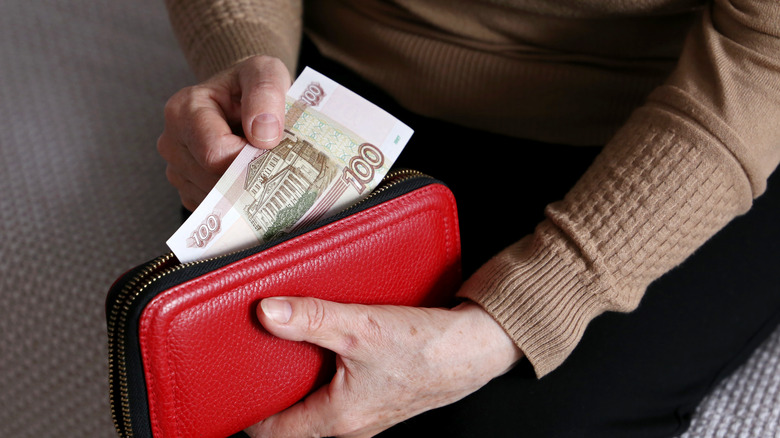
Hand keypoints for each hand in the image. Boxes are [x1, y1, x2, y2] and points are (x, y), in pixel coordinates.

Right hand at [157, 56, 290, 209]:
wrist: (242, 96)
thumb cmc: (250, 84)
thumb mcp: (265, 72)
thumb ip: (266, 92)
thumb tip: (263, 134)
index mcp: (184, 110)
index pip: (216, 154)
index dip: (249, 159)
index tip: (271, 148)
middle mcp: (172, 142)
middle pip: (214, 181)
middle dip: (249, 176)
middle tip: (272, 159)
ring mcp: (177, 170)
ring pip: (216, 200)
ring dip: (244, 189)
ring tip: (258, 163)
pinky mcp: (188, 190)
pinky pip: (216, 210)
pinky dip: (238, 200)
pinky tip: (248, 178)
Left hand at [245, 297, 522, 437]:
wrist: (475, 349)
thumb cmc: (427, 349)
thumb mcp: (361, 327)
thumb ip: (312, 318)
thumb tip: (268, 312)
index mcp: (337, 418)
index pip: (273, 431)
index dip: (245, 413)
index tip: (228, 392)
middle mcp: (350, 423)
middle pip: (294, 417)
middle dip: (272, 391)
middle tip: (254, 361)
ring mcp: (367, 412)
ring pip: (318, 403)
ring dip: (303, 379)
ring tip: (289, 348)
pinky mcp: (381, 396)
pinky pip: (342, 391)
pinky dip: (329, 372)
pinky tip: (332, 344)